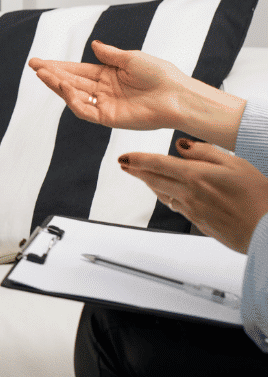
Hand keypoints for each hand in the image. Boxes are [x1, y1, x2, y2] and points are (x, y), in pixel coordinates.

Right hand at [28, 40, 245, 149]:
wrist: (178, 96)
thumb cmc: (161, 75)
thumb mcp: (132, 58)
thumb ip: (110, 54)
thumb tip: (94, 45)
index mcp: (109, 75)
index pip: (77, 70)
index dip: (58, 65)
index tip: (40, 61)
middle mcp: (104, 90)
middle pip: (71, 81)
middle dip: (52, 74)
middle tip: (34, 65)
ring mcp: (105, 105)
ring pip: (74, 96)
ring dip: (58, 85)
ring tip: (44, 74)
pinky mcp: (109, 118)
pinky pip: (85, 110)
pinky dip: (73, 100)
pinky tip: (65, 88)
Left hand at [119, 139, 267, 253]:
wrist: (267, 231)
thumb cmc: (258, 197)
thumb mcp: (235, 163)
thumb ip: (205, 152)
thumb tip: (182, 145)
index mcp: (195, 176)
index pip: (157, 164)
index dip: (137, 160)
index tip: (124, 157)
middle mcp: (189, 194)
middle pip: (153, 179)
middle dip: (136, 171)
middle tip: (124, 164)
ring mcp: (192, 210)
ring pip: (162, 194)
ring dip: (149, 184)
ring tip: (141, 176)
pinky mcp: (198, 223)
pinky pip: (176, 207)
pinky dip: (166, 197)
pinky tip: (166, 194)